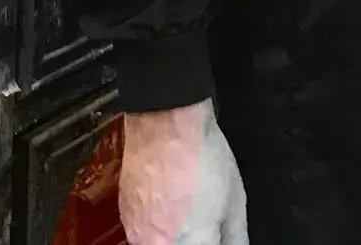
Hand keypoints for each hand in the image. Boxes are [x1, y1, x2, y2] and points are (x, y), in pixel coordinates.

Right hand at [119, 99, 248, 244]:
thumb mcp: (234, 196)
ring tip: (186, 213)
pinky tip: (168, 208)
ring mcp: (138, 235)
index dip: (214, 242)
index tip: (216, 236)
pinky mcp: (126, 222)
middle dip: (195, 240)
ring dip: (175, 238)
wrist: (165, 126)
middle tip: (203, 223)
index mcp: (193, 241)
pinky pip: (143, 237)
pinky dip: (157, 231)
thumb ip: (235, 233)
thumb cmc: (200, 155)